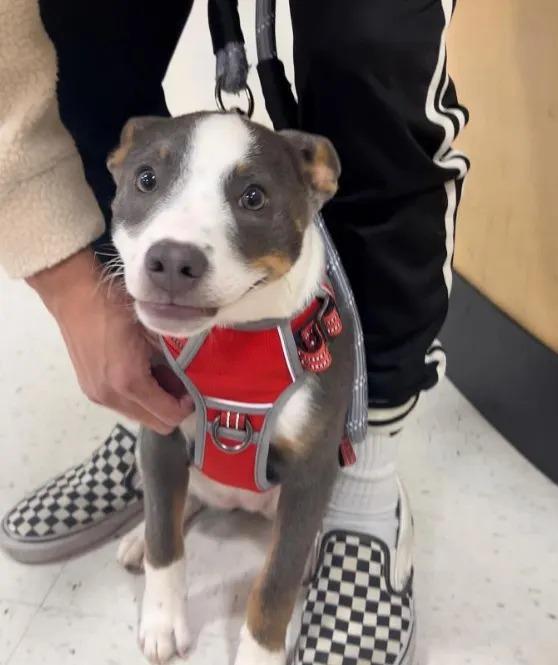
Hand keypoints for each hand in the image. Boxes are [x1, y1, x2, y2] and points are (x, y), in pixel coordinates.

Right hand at [28, 249, 191, 433]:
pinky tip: (140, 372)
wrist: (74, 296)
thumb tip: (190, 377)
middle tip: (179, 384)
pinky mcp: (90, 390)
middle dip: (172, 408)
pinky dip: (138, 397)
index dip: (187, 406)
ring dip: (154, 404)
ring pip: (139, 417)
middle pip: (155, 424)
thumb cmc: (116, 305)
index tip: (192, 389)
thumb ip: (174, 358)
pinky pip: (123, 406)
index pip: (168, 416)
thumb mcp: (154, 329)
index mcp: (130, 381)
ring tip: (159, 375)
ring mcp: (98, 396)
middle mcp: (111, 396)